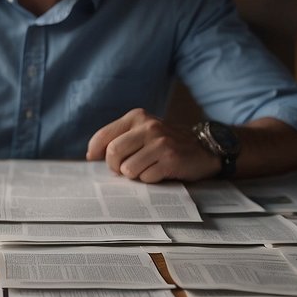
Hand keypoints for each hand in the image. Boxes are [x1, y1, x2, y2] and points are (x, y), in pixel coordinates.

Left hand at [85, 108, 218, 182]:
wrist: (204, 148)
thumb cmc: (167, 142)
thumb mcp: (144, 130)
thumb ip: (120, 137)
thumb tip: (91, 154)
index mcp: (137, 117)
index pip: (104, 135)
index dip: (95, 150)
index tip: (93, 158)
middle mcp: (148, 127)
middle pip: (113, 153)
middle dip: (115, 166)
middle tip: (124, 169)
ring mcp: (160, 143)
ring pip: (128, 169)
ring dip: (135, 174)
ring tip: (146, 168)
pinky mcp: (171, 159)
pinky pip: (146, 178)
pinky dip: (149, 179)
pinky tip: (160, 172)